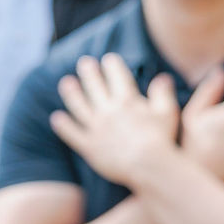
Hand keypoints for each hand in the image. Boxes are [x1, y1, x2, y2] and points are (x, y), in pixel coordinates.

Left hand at [49, 53, 179, 187]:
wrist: (148, 165)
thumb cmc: (161, 139)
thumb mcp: (167, 112)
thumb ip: (162, 93)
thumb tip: (162, 77)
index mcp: (127, 101)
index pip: (117, 76)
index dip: (112, 65)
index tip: (108, 59)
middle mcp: (108, 110)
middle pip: (94, 86)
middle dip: (89, 72)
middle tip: (84, 63)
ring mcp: (96, 128)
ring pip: (79, 106)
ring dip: (71, 93)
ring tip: (65, 83)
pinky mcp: (89, 147)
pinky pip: (72, 133)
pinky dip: (63, 126)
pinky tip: (56, 118)